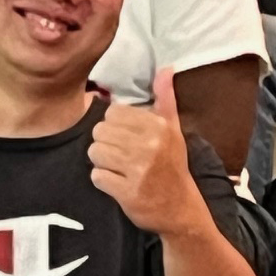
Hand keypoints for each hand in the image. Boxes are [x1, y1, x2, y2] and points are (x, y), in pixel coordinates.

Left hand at [89, 66, 202, 236]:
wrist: (180, 208)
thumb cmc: (172, 166)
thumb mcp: (173, 130)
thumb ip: (165, 98)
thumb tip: (166, 68)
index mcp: (158, 127)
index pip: (113, 113)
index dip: (115, 127)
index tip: (127, 139)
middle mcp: (149, 145)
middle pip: (99, 132)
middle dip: (106, 144)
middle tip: (121, 156)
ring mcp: (138, 169)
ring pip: (95, 152)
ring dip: (102, 162)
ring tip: (119, 168)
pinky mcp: (127, 191)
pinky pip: (96, 176)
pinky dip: (103, 180)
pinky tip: (118, 183)